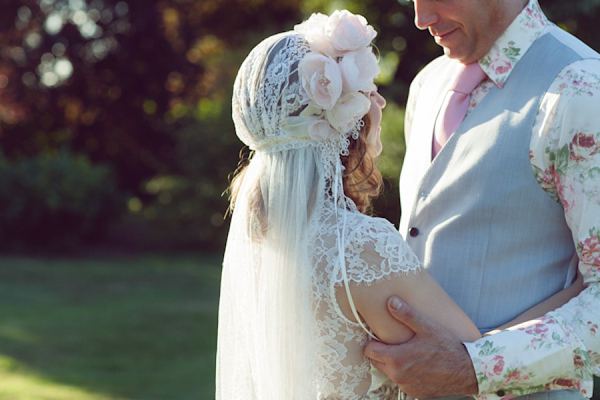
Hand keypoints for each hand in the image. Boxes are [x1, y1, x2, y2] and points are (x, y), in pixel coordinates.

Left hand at [364, 297, 478, 397]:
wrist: (467, 370)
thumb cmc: (447, 347)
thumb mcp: (426, 327)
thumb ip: (406, 314)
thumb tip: (391, 301)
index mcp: (396, 359)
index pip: (370, 350)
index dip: (374, 342)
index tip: (383, 336)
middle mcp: (398, 375)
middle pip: (377, 362)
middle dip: (383, 352)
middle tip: (397, 343)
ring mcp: (406, 386)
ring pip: (389, 372)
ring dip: (395, 364)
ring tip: (410, 353)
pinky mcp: (415, 393)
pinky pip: (402, 382)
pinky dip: (406, 374)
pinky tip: (418, 365)